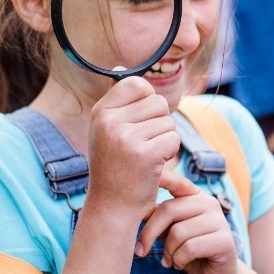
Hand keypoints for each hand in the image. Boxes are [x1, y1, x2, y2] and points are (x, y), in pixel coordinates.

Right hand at [87, 78, 179, 214]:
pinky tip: (153, 166)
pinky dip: (169, 154)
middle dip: (159, 124)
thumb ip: (117, 101)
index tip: (140, 122)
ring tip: (146, 157)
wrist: (112, 206)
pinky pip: (173, 140)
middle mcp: (110, 121)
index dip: (147, 101)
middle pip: (158, 102)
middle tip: (143, 145)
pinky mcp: (145, 154)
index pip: (137, 84)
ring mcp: (126, 138)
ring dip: (164, 140)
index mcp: (101, 112)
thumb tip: (122, 67)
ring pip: (168, 122)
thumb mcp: (106, 130)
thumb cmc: (114, 166)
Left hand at [135, 170, 238, 273]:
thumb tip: (136, 207)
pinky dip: (179, 260)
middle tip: (140, 251)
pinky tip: (180, 265)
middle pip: (169, 210)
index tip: (142, 176)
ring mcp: (219, 221)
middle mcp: (209, 203)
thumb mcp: (171, 231)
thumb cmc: (189, 252)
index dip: (161, 177)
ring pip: (178, 232)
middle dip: (149, 233)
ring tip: (169, 260)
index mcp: (196, 196)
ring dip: (168, 252)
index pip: (176, 181)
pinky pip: (189, 248)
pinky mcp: (224, 241)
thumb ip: (158, 217)